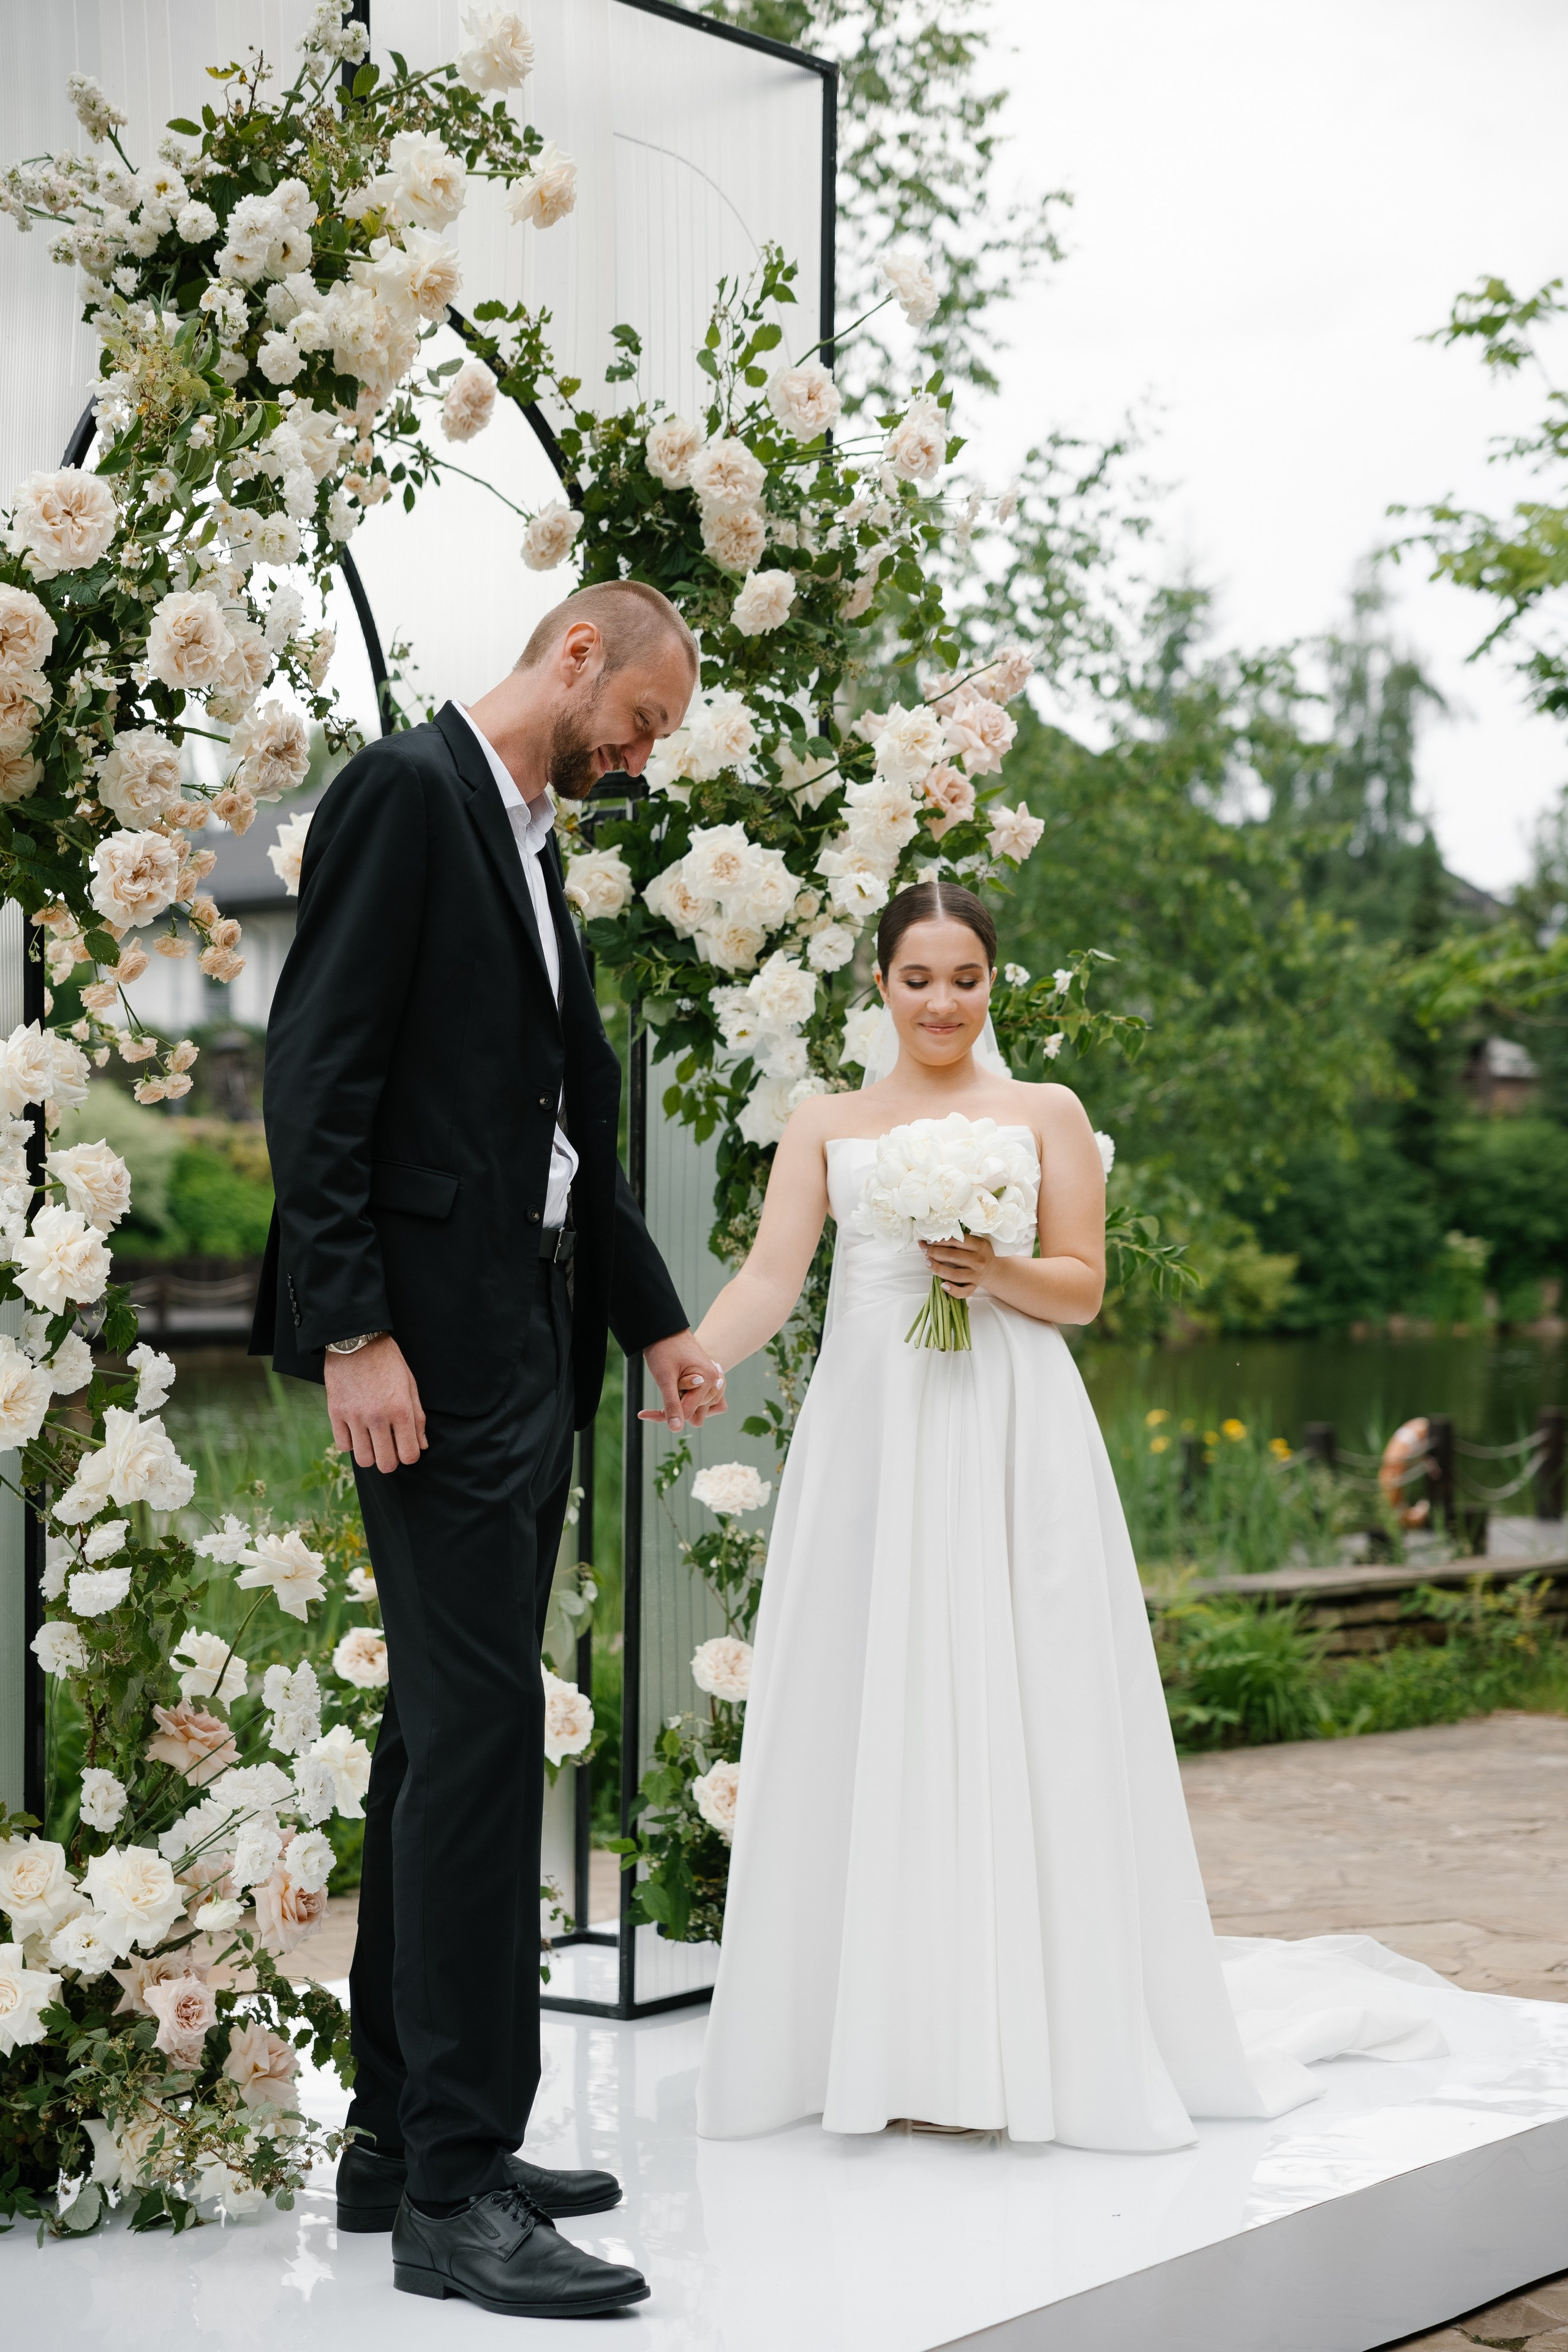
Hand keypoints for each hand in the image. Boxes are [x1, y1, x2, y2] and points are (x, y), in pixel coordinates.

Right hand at [324, 1334, 427, 1472]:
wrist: (356, 1341)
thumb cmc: (387, 1361)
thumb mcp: (410, 1384)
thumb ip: (417, 1417)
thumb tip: (421, 1445)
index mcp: (401, 1410)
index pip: (409, 1455)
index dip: (410, 1456)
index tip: (406, 1448)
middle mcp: (377, 1417)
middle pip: (385, 1464)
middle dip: (390, 1461)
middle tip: (389, 1449)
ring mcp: (354, 1417)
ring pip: (363, 1459)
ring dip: (370, 1454)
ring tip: (372, 1441)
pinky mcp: (335, 1413)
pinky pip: (343, 1446)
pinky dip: (351, 1443)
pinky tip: (356, 1431)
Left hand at [639, 1330, 726, 1430]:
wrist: (666, 1331)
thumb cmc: (665, 1351)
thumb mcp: (665, 1378)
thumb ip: (671, 1404)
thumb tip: (676, 1429)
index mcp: (709, 1379)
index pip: (689, 1413)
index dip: (669, 1412)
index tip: (646, 1412)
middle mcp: (717, 1383)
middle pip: (696, 1416)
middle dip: (678, 1406)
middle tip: (666, 1389)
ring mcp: (715, 1384)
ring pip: (701, 1413)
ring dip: (684, 1405)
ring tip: (674, 1387)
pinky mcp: (711, 1385)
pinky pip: (709, 1406)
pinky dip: (693, 1404)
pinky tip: (681, 1394)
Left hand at [920, 1234, 994, 1299]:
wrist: (993, 1270)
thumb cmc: (978, 1253)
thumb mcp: (972, 1243)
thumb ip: (954, 1241)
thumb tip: (926, 1241)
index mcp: (979, 1246)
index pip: (957, 1241)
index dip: (940, 1241)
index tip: (929, 1241)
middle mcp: (979, 1261)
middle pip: (953, 1256)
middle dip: (935, 1253)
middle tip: (925, 1251)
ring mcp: (976, 1275)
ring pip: (955, 1274)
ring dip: (938, 1269)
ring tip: (927, 1263)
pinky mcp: (974, 1287)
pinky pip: (963, 1292)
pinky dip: (952, 1290)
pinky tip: (942, 1285)